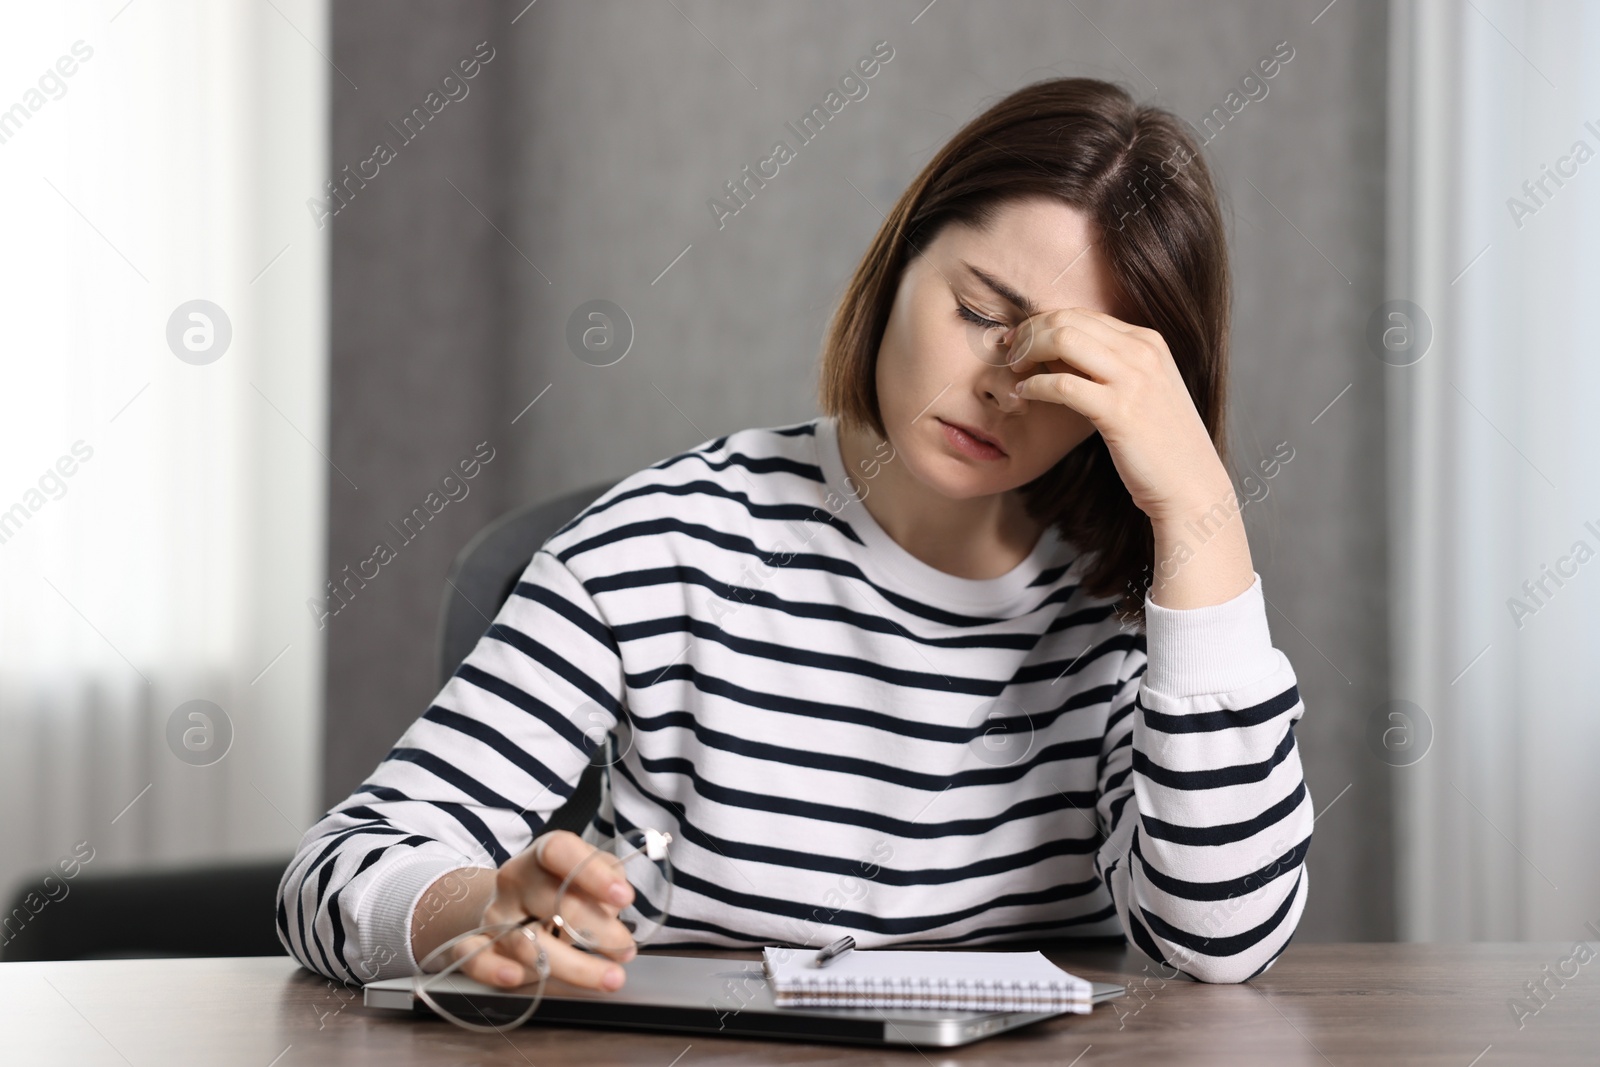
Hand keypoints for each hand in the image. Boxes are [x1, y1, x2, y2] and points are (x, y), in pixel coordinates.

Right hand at [424, 830, 638, 992]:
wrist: (516, 905)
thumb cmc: (562, 888)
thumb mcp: (590, 872)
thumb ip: (608, 877)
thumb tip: (616, 901)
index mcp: (542, 856)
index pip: (559, 851)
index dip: (593, 874)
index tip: (624, 897)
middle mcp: (514, 881)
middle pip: (552, 902)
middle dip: (597, 929)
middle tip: (626, 949)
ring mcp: (495, 914)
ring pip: (526, 942)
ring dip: (574, 965)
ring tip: (610, 977)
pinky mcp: (480, 945)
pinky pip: (475, 958)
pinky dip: (492, 969)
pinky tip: (515, 977)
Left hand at [1003, 307, 1230, 522]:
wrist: (1190, 485)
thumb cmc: (1159, 443)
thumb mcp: (1140, 390)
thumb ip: (1106, 366)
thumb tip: (1054, 352)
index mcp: (1148, 341)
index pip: (1082, 314)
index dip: (1042, 322)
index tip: (1020, 339)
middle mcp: (1143, 351)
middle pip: (1068, 320)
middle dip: (1029, 332)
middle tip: (1010, 352)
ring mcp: (1133, 379)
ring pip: (1063, 340)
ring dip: (1029, 352)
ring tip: (1016, 370)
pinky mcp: (1119, 411)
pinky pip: (1063, 385)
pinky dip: (1036, 387)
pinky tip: (1026, 395)